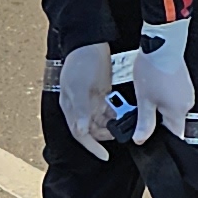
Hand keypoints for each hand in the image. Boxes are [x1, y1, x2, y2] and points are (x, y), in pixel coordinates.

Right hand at [53, 44, 117, 160]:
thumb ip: (80, 110)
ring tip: (126, 125)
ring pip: (102, 121)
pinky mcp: (101, 94)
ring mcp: (90, 101)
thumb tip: (81, 130)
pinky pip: (109, 110)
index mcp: (70, 108)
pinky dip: (117, 113)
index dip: (92, 147)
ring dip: (113, 124)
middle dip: (106, 135)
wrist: (90, 42)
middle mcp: (79, 107)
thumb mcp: (80, 87)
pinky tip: (126, 113)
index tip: (104, 156)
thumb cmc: (81, 62)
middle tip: (121, 134)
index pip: (80, 134)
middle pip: (92, 130)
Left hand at [133, 23, 193, 144]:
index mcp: (178, 112)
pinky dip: (163, 97)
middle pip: (172, 122)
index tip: (149, 137)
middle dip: (157, 121)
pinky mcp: (183, 83)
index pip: (175, 137)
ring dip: (159, 107)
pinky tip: (152, 88)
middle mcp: (186, 104)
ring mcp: (187, 92)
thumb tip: (141, 139)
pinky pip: (174, 97)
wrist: (162, 43)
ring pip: (172, 109)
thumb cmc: (153, 70)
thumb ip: (144, 122)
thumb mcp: (143, 100)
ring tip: (145, 97)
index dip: (162, 140)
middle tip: (141, 114)